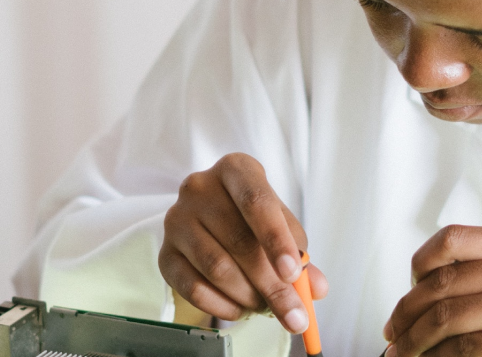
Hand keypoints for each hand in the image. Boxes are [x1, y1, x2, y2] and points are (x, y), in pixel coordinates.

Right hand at [159, 152, 327, 332]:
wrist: (211, 220)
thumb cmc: (252, 218)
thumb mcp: (280, 224)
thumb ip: (299, 254)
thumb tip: (317, 288)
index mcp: (235, 169)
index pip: (256, 201)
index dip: (276, 239)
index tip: (293, 273)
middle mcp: (199, 188)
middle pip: (239, 241)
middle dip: (271, 284)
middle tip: (292, 312)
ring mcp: (176, 220)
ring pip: (216, 267)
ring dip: (248, 296)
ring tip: (266, 306)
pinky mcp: (164, 253)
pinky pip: (193, 288)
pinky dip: (223, 306)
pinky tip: (241, 309)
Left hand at [383, 225, 481, 356]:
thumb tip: (423, 282)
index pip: (454, 240)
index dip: (420, 262)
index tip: (410, 285)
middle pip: (442, 285)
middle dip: (406, 311)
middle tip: (393, 330)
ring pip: (446, 320)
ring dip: (414, 340)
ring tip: (402, 351)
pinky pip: (462, 353)